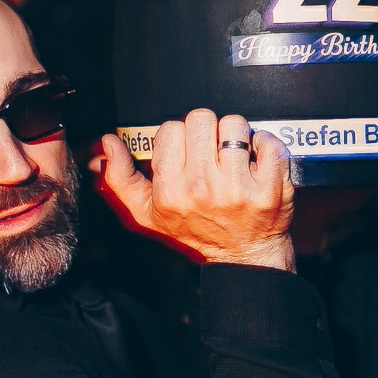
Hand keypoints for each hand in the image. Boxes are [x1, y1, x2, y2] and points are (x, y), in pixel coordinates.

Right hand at [93, 110, 293, 270]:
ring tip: (234, 158)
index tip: (187, 154)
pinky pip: (268, 142)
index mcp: (171, 191)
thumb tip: (108, 143)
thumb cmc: (196, 232)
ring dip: (236, 136)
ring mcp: (238, 188)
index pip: (171, 129)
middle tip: (211, 153)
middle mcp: (202, 189)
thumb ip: (121, 179)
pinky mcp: (269, 189)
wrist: (243, 259)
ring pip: (234, 125)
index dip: (179, 138)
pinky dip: (266, 146)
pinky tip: (257, 162)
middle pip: (202, 119)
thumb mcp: (147, 214)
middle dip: (207, 132)